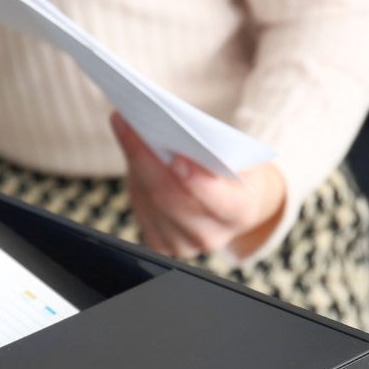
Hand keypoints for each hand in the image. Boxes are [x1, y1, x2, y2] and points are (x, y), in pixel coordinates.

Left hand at [112, 113, 286, 260]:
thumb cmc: (235, 168)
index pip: (221, 201)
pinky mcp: (161, 243)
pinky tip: (131, 150)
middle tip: (131, 124)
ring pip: (149, 200)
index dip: (197, 183)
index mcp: (242, 211)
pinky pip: (140, 207)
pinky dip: (134, 176)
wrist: (234, 200)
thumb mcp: (239, 153)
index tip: (177, 159)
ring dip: (135, 162)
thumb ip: (213, 146)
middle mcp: (212, 235)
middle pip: (171, 199)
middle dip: (148, 159)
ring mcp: (184, 243)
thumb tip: (168, 127)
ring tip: (126, 127)